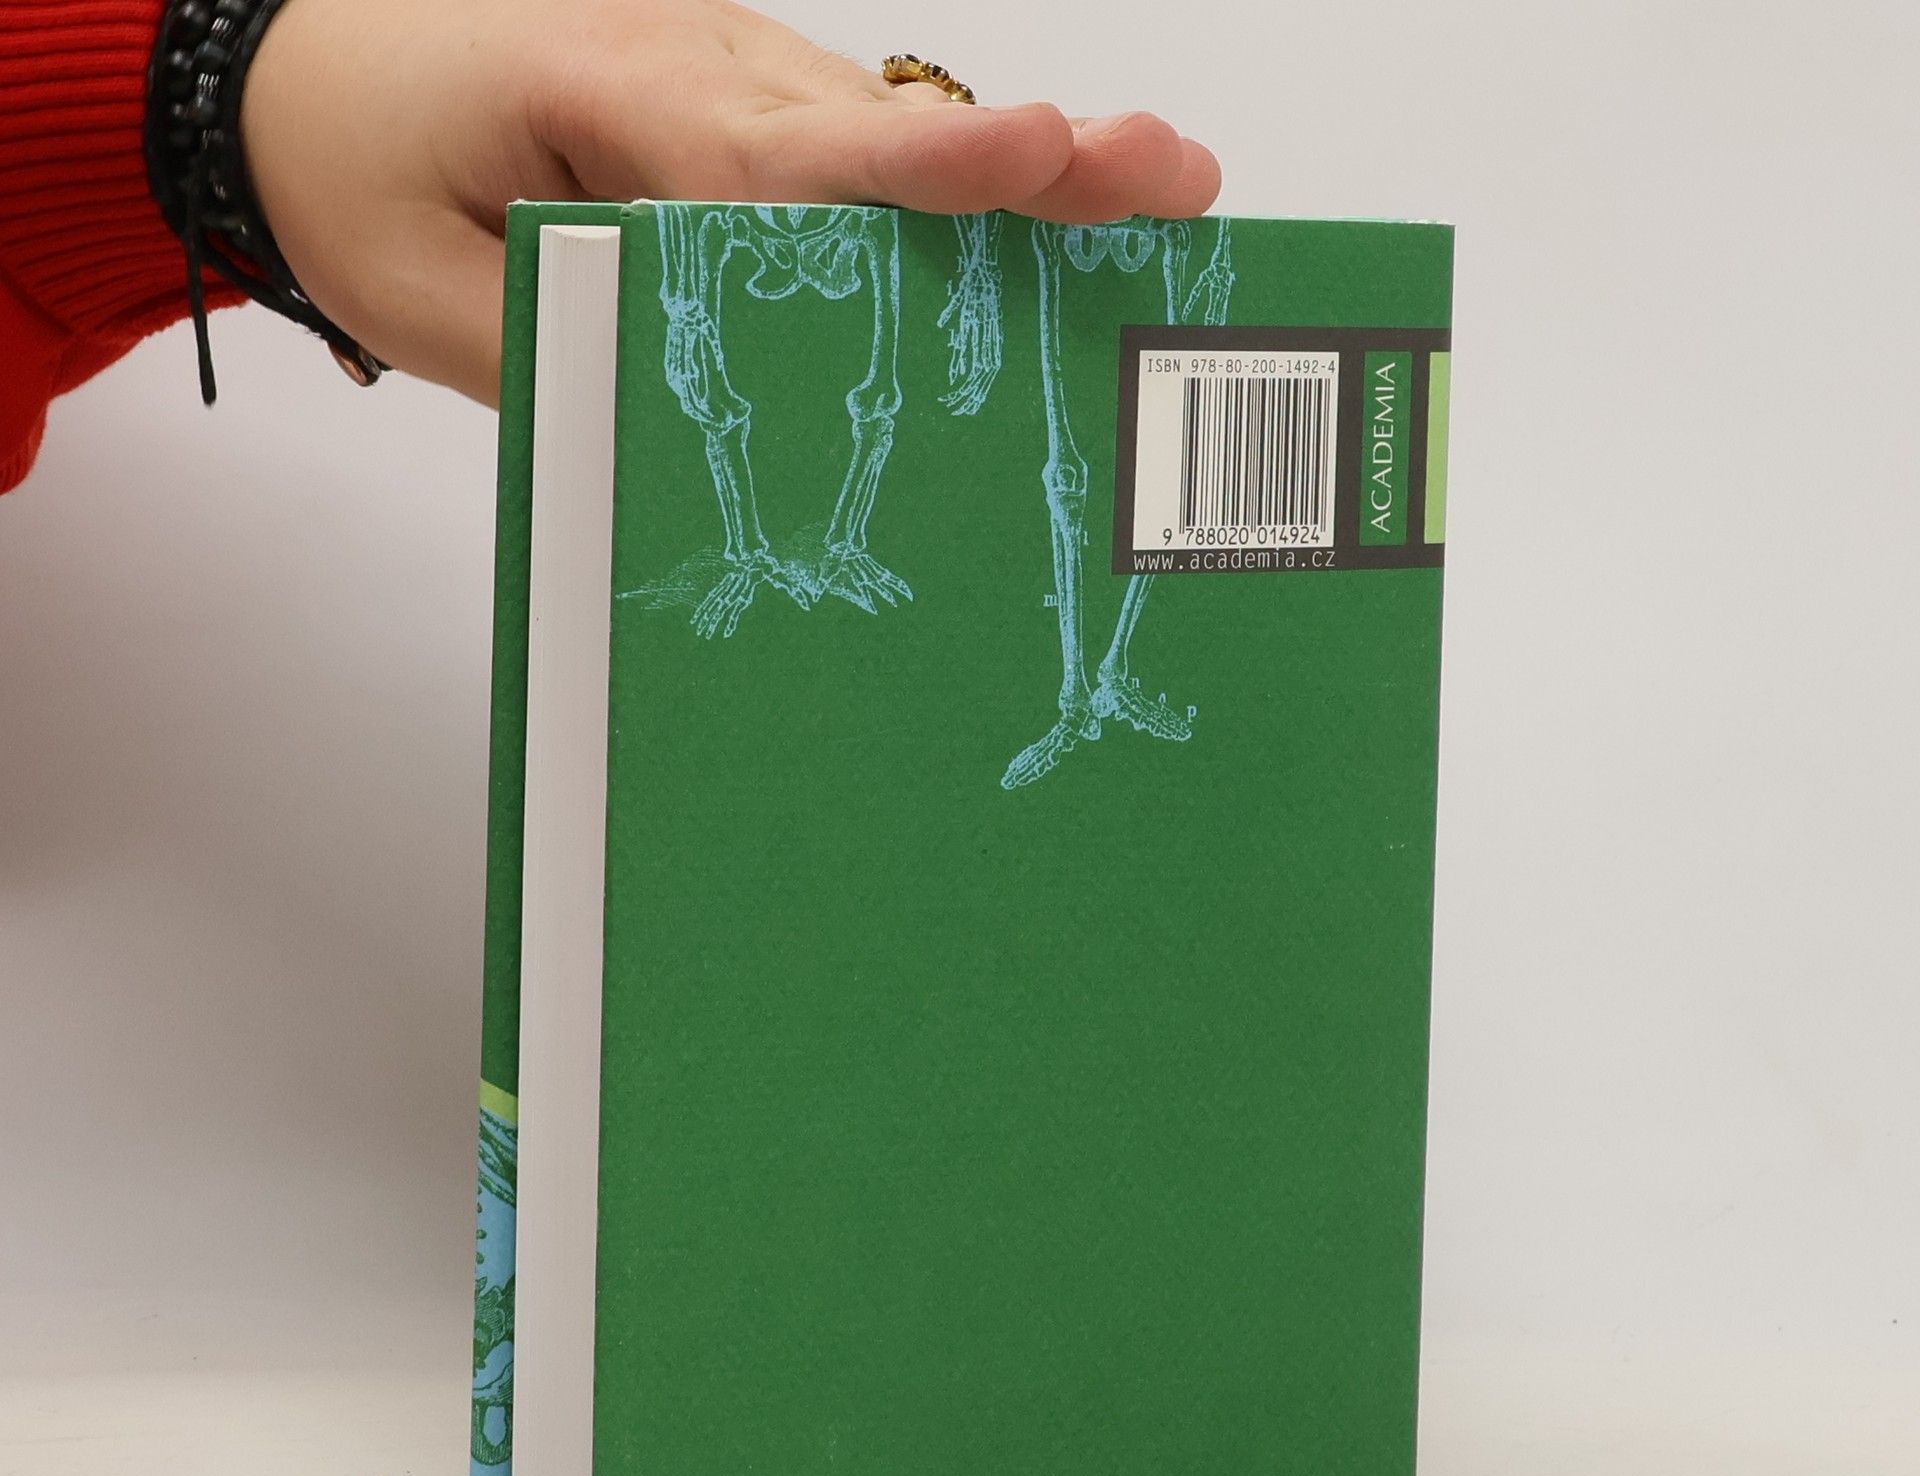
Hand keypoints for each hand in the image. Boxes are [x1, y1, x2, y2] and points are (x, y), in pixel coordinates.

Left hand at [239, 0, 1220, 404]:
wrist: (296, 83)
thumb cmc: (358, 172)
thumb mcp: (437, 294)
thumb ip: (581, 344)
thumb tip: (718, 410)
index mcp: (618, 98)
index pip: (792, 151)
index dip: (929, 165)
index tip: (1043, 154)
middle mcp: (700, 69)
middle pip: (887, 125)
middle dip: (1037, 158)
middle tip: (1174, 178)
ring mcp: (729, 79)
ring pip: (890, 130)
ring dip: (1023, 175)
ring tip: (1160, 198)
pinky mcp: (740, 112)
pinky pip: (857, 150)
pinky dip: (952, 191)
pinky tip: (1055, 212)